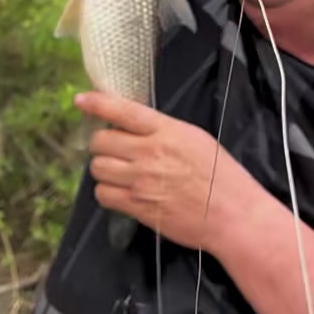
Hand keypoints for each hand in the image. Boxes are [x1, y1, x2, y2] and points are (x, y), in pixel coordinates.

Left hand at [75, 91, 247, 252]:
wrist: (231, 213)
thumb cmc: (222, 175)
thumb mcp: (196, 139)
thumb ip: (165, 131)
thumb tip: (138, 129)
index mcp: (166, 131)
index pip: (122, 111)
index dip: (97, 103)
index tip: (81, 100)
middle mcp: (149, 153)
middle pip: (101, 141)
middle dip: (102, 144)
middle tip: (112, 149)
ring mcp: (140, 181)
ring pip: (98, 168)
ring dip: (103, 168)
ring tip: (118, 172)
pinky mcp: (137, 206)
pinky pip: (104, 195)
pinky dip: (106, 192)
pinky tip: (119, 191)